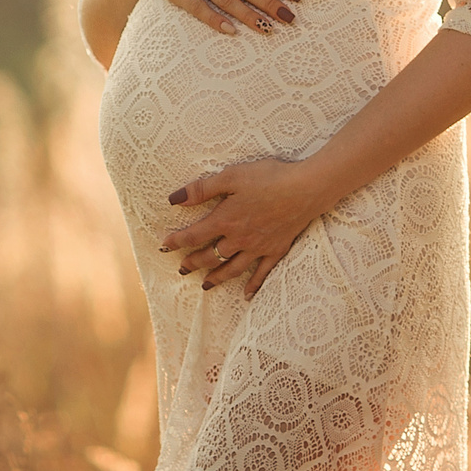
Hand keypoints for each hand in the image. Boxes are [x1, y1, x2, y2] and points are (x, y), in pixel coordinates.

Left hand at [158, 155, 334, 296]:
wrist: (305, 189)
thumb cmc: (268, 178)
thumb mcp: (231, 176)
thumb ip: (202, 189)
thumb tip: (174, 199)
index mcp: (225, 220)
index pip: (194, 235)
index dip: (177, 242)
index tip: (164, 246)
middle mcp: (239, 239)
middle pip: (210, 256)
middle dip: (193, 263)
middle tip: (182, 269)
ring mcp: (258, 248)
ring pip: (232, 269)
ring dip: (216, 278)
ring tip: (205, 286)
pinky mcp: (276, 250)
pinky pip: (262, 274)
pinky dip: (253, 286)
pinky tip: (246, 295)